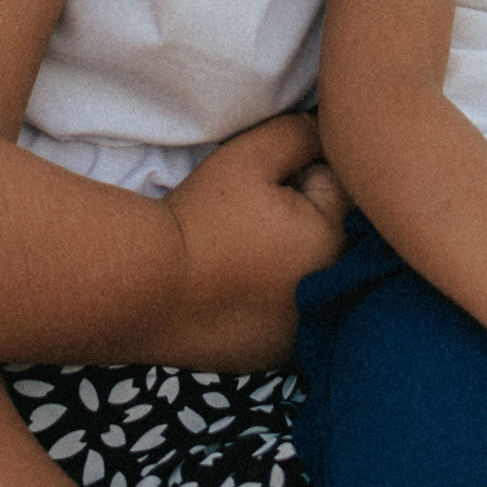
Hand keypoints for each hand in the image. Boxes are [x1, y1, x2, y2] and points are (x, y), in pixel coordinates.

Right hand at [152, 113, 348, 370]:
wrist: (146, 288)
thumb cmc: (203, 216)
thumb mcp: (253, 154)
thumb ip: (301, 132)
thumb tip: (327, 131)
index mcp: (334, 240)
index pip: (341, 184)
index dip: (301, 172)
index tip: (265, 183)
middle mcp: (330, 293)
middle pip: (333, 232)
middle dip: (306, 214)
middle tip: (254, 215)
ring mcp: (304, 332)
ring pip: (312, 273)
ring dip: (292, 258)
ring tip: (245, 249)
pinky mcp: (275, 354)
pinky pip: (288, 312)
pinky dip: (273, 297)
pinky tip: (238, 287)